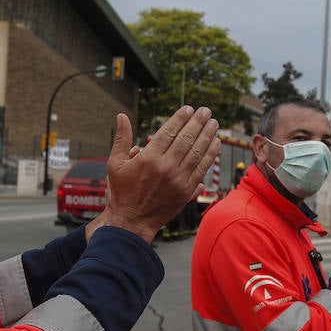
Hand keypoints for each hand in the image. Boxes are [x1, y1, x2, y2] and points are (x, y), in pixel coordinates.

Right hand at [90, 107, 219, 242]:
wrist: (132, 221)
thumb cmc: (122, 191)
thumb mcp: (115, 163)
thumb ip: (121, 139)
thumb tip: (121, 116)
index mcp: (148, 158)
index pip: (169, 132)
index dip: (181, 118)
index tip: (189, 109)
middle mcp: (165, 167)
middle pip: (186, 139)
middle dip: (198, 123)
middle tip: (206, 111)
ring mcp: (178, 180)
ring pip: (197, 153)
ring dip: (208, 136)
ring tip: (214, 124)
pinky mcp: (186, 191)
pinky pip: (202, 169)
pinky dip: (210, 156)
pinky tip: (215, 144)